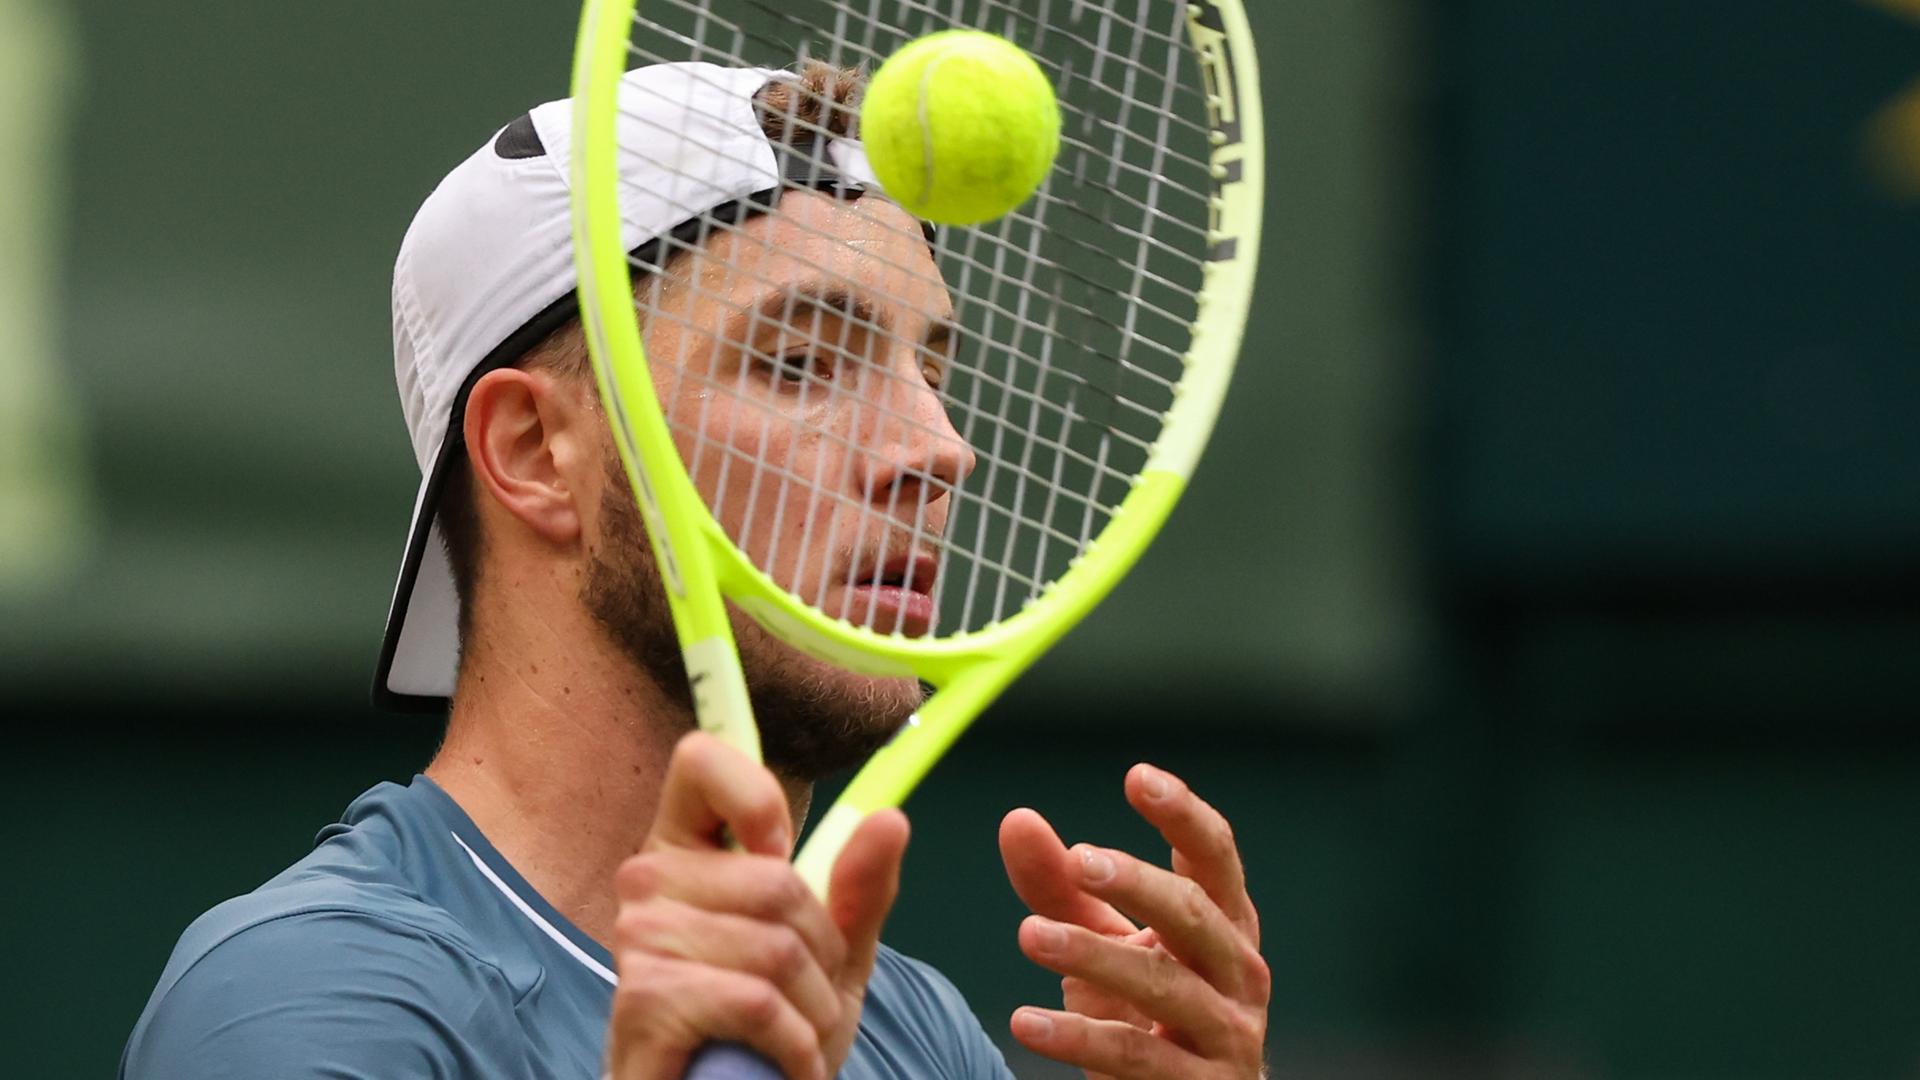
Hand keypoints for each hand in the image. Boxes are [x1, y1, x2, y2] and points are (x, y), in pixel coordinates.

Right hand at [605, 732, 909, 1079]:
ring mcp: (639, 938)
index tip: (781, 852)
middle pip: (777, 880)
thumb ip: (858, 888)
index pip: (702, 759)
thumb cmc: (763, 1028)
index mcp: (685, 847)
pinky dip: (795, 1045)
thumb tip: (891, 818)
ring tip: (799, 1037)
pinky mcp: (646, 998)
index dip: (757, 796)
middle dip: (822, 950)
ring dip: (813, 1009)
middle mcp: (649, 879)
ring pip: (777, 948)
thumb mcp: (829, 954)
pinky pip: (758, 1003)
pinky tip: (787, 1065)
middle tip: (807, 995)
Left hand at [999, 764, 1268, 1079]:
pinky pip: (1136, 1056)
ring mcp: (1228, 1032)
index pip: (1215, 855)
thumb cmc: (1143, 1011)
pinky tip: (1026, 1022)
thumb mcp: (1103, 941)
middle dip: (1137, 883)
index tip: (1138, 777)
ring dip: (1094, 956)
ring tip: (1030, 934)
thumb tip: (1017, 819)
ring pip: (1164, 985)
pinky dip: (1078, 1037)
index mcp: (1225, 921)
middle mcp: (1239, 971)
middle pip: (1195, 913)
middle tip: (1077, 861)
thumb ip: (1061, 885)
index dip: (1183, 814)